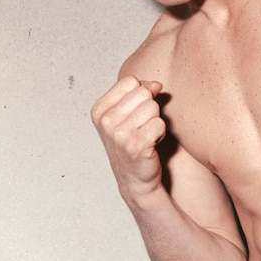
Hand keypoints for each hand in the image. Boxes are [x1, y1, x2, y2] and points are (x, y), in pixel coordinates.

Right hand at [91, 76, 166, 198]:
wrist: (134, 178)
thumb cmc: (131, 143)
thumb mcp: (126, 114)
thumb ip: (138, 93)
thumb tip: (156, 84)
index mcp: (99, 109)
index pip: (130, 81)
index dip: (141, 93)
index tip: (136, 111)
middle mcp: (106, 121)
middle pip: (143, 92)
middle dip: (150, 107)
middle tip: (142, 126)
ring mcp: (120, 134)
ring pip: (153, 107)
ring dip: (156, 121)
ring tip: (146, 134)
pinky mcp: (136, 145)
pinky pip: (160, 124)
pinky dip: (161, 133)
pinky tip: (151, 143)